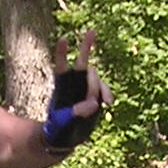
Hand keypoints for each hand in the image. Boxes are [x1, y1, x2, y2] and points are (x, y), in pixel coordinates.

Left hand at [41, 28, 110, 153]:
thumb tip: (93, 104)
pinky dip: (107, 94)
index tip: (63, 39)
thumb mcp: (62, 124)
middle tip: (91, 31)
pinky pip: (103, 91)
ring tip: (105, 101)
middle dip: (86, 47)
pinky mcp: (94, 97)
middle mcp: (73, 83)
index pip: (61, 66)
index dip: (62, 53)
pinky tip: (109, 103)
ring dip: (99, 85)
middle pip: (82, 63)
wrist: (66, 137)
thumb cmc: (58, 130)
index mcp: (61, 86)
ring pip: (95, 78)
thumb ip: (76, 113)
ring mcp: (84, 89)